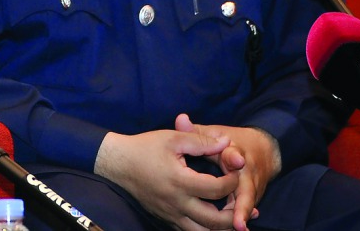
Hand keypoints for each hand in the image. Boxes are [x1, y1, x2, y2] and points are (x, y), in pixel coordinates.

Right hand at [94, 127, 237, 229]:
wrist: (117, 163)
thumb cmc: (145, 147)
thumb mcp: (173, 138)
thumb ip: (201, 141)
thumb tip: (226, 143)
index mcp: (180, 182)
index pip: (217, 189)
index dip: (232, 181)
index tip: (235, 171)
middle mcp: (176, 203)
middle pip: (215, 220)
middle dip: (235, 213)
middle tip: (243, 201)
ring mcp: (170, 214)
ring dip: (221, 227)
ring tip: (234, 216)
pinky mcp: (165, 218)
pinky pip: (189, 230)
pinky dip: (205, 228)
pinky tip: (213, 219)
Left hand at [174, 113, 281, 230]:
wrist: (263, 150)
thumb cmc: (231, 141)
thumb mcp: (214, 132)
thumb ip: (196, 131)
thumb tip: (180, 119)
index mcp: (236, 153)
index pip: (235, 155)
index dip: (234, 157)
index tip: (235, 160)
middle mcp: (247, 173)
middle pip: (246, 191)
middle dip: (242, 207)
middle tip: (237, 222)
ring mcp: (251, 188)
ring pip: (246, 205)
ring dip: (240, 217)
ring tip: (235, 229)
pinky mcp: (250, 199)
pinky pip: (243, 212)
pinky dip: (237, 221)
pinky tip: (231, 230)